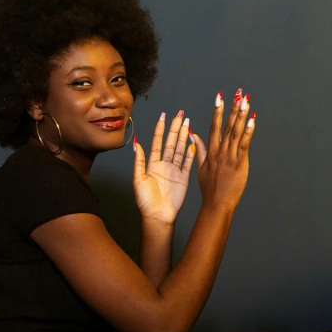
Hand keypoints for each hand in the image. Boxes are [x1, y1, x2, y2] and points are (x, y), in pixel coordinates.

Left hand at [133, 111, 195, 225]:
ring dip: (184, 136)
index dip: (161, 129)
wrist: (158, 216)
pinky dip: (192, 152)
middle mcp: (165, 164)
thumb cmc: (145, 201)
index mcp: (153, 164)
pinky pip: (189, 162)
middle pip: (171, 142)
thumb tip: (137, 143)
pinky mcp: (184, 178)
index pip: (158, 142)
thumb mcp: (138, 180)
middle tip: (181, 115)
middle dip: (176, 128)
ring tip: (188, 123)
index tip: (164, 116)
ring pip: (181, 149)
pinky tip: (194, 142)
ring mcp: (175, 170)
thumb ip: (139, 161)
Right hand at [192, 89, 254, 210]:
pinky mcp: (239, 162)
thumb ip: (200, 149)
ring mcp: (230, 156)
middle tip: (238, 93)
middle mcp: (220, 150)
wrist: (216, 203)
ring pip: (236, 131)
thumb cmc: (210, 188)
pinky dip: (249, 131)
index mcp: (211, 151)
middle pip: (227, 125)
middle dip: (232, 108)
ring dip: (241, 115)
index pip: (214, 126)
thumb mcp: (201, 168)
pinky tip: (252, 120)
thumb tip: (193, 135)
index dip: (217, 111)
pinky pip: (245, 144)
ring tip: (245, 101)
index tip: (220, 97)